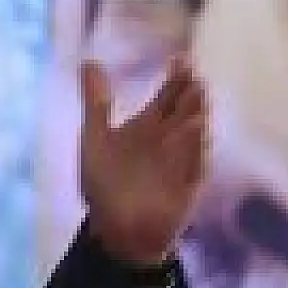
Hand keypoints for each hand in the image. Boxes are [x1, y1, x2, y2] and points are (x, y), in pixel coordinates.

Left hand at [80, 56, 208, 265]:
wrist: (114, 229)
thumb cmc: (106, 183)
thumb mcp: (96, 138)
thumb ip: (96, 102)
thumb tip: (88, 61)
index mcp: (149, 126)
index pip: (168, 96)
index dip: (176, 78)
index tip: (180, 58)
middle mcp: (169, 139)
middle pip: (185, 109)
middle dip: (190, 92)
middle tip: (193, 73)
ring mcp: (181, 161)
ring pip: (193, 134)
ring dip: (196, 116)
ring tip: (198, 95)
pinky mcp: (187, 186)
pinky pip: (195, 165)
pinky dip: (196, 150)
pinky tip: (196, 132)